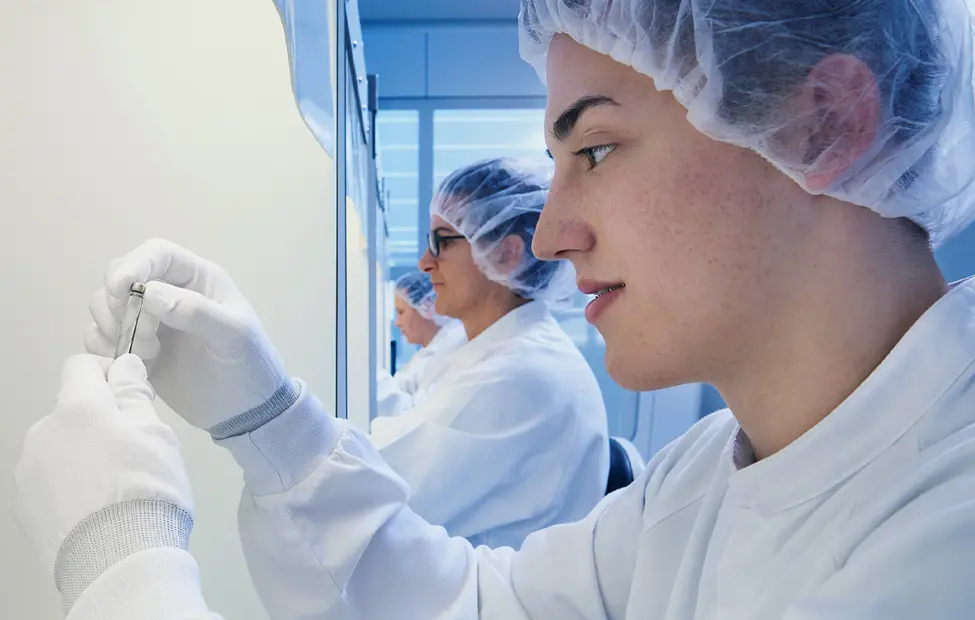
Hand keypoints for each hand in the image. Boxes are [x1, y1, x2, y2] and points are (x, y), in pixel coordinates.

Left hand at [14, 354, 193, 578]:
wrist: (115, 560)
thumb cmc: (145, 488)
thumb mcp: (157, 436)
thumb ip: (134, 395)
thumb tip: (123, 365)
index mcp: (78, 407)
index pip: (81, 366)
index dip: (107, 374)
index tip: (131, 398)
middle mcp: (43, 430)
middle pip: (71, 412)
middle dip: (97, 422)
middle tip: (132, 454)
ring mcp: (28, 470)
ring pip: (58, 447)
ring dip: (79, 454)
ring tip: (110, 490)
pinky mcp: (23, 505)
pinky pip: (48, 480)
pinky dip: (67, 486)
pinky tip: (91, 511)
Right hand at [85, 239, 293, 431]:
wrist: (245, 410)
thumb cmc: (249, 365)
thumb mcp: (234, 335)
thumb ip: (196, 311)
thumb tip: (150, 292)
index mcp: (197, 279)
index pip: (156, 253)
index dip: (133, 265)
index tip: (122, 290)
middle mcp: (168, 293)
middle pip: (120, 276)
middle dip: (120, 303)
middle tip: (145, 337)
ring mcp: (148, 321)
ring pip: (105, 306)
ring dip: (113, 328)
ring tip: (146, 355)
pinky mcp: (134, 349)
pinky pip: (100, 337)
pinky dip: (104, 348)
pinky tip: (133, 366)